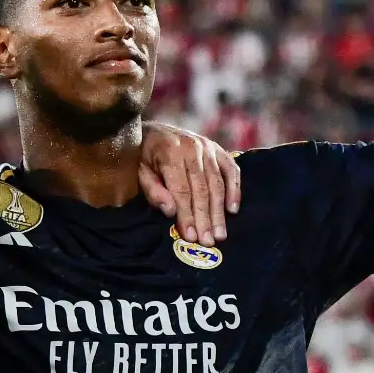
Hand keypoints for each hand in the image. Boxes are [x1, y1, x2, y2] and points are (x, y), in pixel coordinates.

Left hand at [138, 123, 242, 244]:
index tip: (191, 237)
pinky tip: (233, 210)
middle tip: (208, 241)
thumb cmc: (143, 157)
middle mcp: (192, 147)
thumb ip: (153, 190)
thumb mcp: (139, 172)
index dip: (187, 215)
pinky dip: (234, 190)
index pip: (181, 190)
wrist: (152, 131)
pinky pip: (231, 170)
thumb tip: (171, 211)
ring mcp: (208, 147)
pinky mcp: (218, 149)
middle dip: (205, 218)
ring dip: (219, 211)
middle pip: (201, 188)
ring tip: (219, 234)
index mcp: (170, 152)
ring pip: (217, 183)